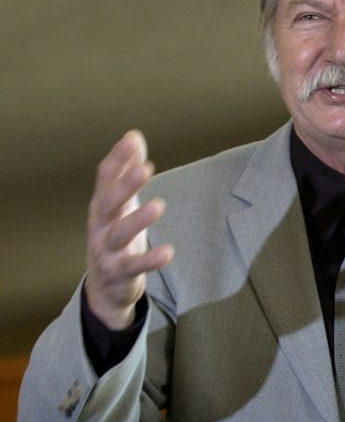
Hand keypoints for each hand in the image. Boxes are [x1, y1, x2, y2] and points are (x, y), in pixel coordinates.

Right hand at [84, 131, 173, 328]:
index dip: (117, 159)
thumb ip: (127, 170)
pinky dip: (150, 260)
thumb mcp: (121, 202)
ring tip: (158, 205)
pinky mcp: (120, 272)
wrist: (106, 285)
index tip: (132, 141)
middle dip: (124, 185)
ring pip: (119, 234)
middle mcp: (100, 225)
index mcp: (102, 205)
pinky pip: (134, 265)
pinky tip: (168, 252)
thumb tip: (133, 136)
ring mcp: (107, 250)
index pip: (104, 178)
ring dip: (137, 220)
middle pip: (108, 202)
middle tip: (145, 168)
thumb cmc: (116, 233)